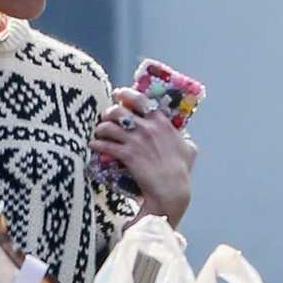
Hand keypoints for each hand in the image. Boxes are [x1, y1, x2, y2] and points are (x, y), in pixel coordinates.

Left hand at [92, 87, 195, 227]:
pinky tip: (93, 145)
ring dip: (100, 128)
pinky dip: (96, 144)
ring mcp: (135, 141)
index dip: (126, 94)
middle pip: (119, 110)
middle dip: (108, 112)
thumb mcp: (189, 149)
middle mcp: (146, 127)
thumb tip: (183, 134)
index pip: (141, 99)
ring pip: (108, 126)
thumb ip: (184, 137)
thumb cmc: (181, 171)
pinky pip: (105, 145)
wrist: (171, 189)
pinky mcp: (126, 155)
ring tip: (98, 132)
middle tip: (105, 116)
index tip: (119, 93)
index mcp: (161, 122)